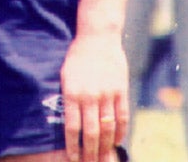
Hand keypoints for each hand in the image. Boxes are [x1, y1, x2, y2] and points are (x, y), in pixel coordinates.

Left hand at [61, 31, 127, 161]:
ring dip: (105, 147)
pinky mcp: (121, 91)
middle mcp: (90, 96)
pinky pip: (122, 117)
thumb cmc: (77, 57)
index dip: (73, 145)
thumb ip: (68, 98)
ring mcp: (107, 94)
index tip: (73, 158)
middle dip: (90, 152)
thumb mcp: (65, 75)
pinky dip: (120, 132)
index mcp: (72, 92)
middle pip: (91, 132)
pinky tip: (116, 142)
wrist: (97, 38)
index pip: (72, 127)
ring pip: (107, 128)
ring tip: (103, 159)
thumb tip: (69, 122)